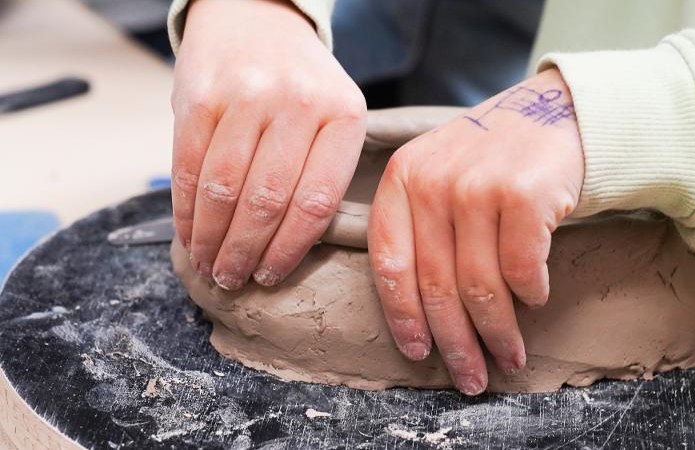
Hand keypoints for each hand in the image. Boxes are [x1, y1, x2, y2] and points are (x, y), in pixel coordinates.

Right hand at [171, 0, 366, 289]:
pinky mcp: (200, 93)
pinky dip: (185, 210)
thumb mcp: (333, 115)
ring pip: (224, 189)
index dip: (288, 250)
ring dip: (212, 239)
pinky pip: (187, 166)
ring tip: (210, 265)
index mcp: (344, 115)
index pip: (316, 202)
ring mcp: (247, 95)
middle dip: (245, 253)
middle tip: (233, 279)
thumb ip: (320, 171)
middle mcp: (298, 102)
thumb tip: (285, 251)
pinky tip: (189, 234)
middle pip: (266, 201)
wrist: (256, 18)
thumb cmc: (299, 82)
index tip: (271, 276)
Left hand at [368, 69, 583, 394]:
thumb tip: (422, 319)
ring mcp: (477, 186)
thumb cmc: (493, 161)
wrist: (554, 113)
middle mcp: (433, 182)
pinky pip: (522, 270)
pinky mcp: (523, 194)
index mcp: (402, 180)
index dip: (403, 318)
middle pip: (436, 286)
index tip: (418, 353)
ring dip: (497, 333)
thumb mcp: (439, 178)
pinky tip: (535, 300)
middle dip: (455, 343)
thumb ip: (421, 230)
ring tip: (508, 356)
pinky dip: (530, 294)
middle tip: (471, 378)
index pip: (390, 264)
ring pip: (480, 287)